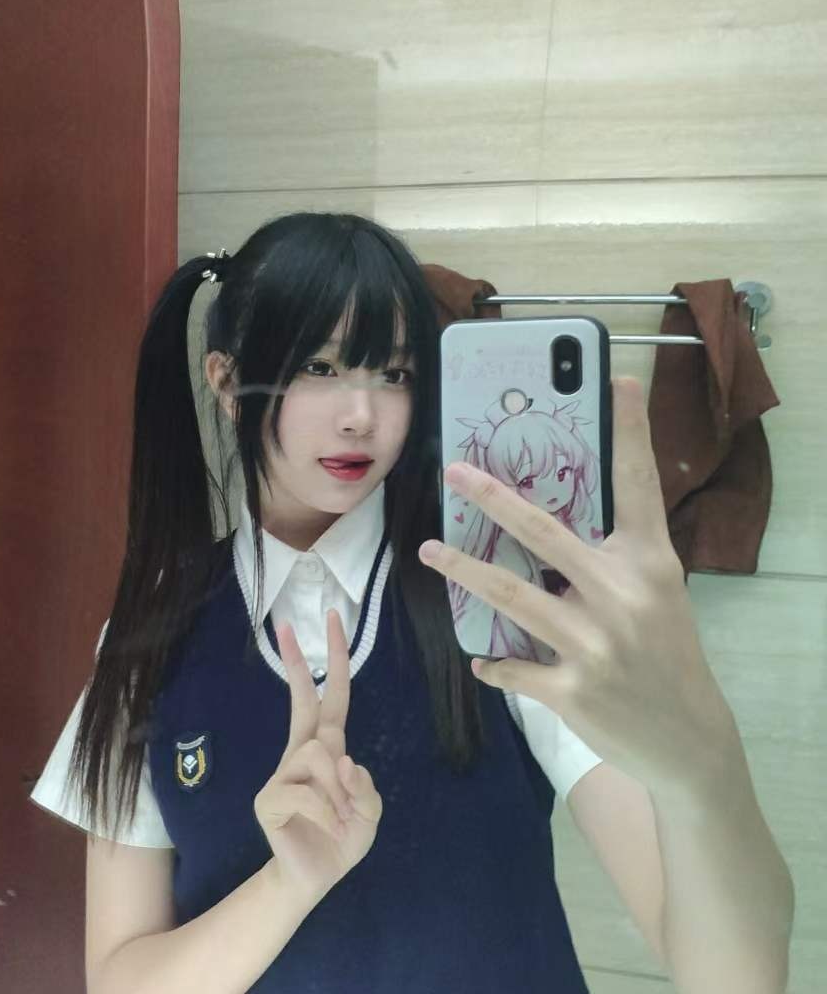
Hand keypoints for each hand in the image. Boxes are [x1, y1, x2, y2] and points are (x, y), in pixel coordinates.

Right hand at [254, 609, 382, 905]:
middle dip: (298, 662)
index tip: (330, 621)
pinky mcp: (268, 798)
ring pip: (320, 756)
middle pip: (304, 701)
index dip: (335, 661)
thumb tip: (342, 762)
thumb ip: (364, 785)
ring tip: (340, 818)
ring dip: (340, 791)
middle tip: (287, 625)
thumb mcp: (369, 811)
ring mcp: (282, 773)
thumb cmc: (341, 837)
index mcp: (327, 748)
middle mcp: (302, 752)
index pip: (332, 697)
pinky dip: (329, 811)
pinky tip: (330, 828)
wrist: (314, 879)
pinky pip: (307, 790)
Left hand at [418, 377, 741, 802]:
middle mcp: (623, 596)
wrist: (689, 739)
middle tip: (454, 472)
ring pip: (511, 595)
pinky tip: (481, 658)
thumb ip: (615, 552)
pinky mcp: (573, 690)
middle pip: (544, 532)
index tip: (618, 377)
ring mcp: (596, 644)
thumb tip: (545, 515)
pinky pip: (513, 666)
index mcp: (650, 563)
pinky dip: (493, 662)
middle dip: (492, 497)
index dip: (629, 430)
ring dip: (464, 571)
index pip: (639, 485)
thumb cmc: (666, 650)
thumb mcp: (657, 592)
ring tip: (429, 551)